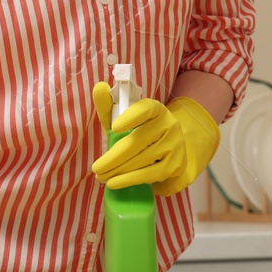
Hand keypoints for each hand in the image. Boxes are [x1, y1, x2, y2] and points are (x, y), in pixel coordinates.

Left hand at [89, 87, 218, 195]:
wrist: (170, 151)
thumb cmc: (140, 133)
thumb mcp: (124, 120)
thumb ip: (109, 106)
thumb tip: (99, 88)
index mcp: (156, 110)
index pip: (146, 109)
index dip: (131, 117)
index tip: (114, 127)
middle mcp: (169, 125)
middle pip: (138, 141)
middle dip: (114, 157)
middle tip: (96, 168)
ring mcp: (175, 146)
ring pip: (142, 159)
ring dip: (119, 170)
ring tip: (102, 177)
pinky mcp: (176, 166)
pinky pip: (150, 174)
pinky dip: (130, 180)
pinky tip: (115, 183)